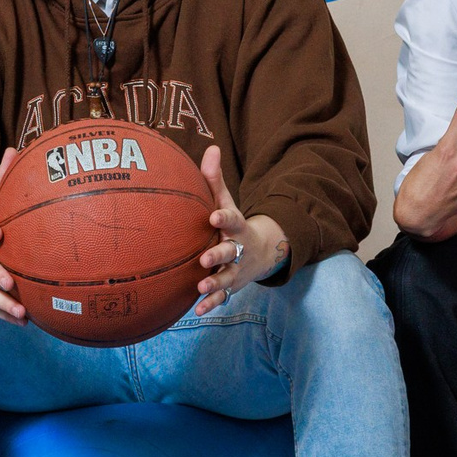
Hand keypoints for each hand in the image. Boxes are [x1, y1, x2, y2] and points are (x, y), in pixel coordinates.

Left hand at [191, 148, 289, 315]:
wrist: (260, 251)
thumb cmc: (230, 222)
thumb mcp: (226, 201)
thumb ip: (214, 179)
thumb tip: (211, 148)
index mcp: (236, 226)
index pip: (231, 219)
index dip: (224, 218)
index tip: (213, 216)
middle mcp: (237, 249)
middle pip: (230, 251)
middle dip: (219, 254)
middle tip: (205, 258)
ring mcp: (235, 269)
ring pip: (226, 277)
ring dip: (214, 283)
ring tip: (201, 286)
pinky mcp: (231, 285)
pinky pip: (221, 296)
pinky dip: (211, 303)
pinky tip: (197, 309)